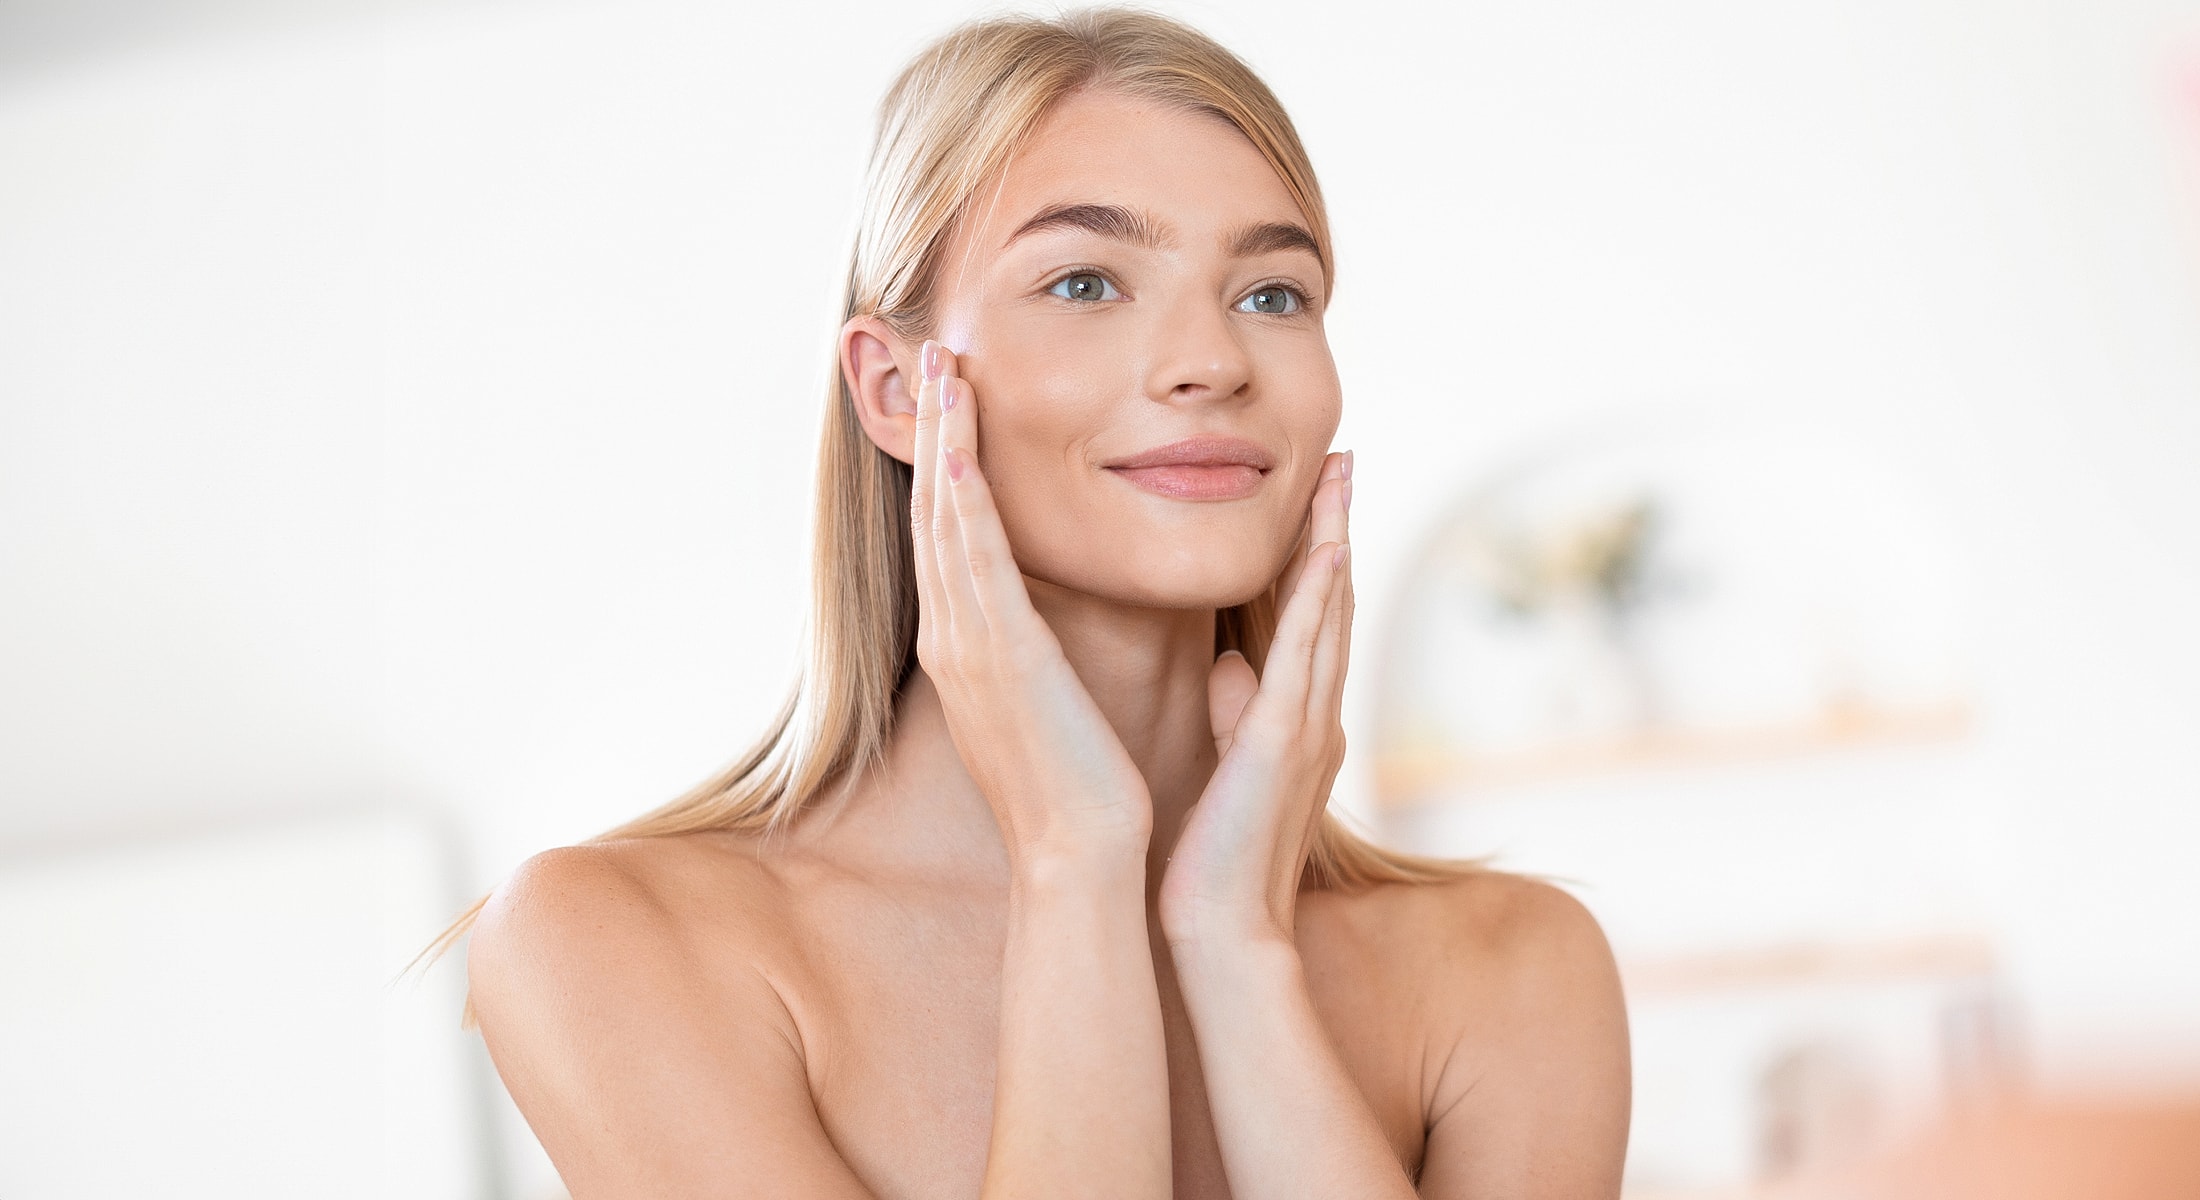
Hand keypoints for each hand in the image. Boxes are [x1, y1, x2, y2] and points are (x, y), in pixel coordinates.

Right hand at [908, 341, 1153, 864]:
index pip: (950, 536)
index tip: (952, 401)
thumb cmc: (1077, 790)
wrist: (1078, 857)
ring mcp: (970, 647)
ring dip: (942, 442)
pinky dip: (964, 502)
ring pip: (946, 522)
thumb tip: (1044, 628)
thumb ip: (1039, 656)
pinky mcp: (1002, 656)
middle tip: (929, 355)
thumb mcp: (1047, 703)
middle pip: (933, 513)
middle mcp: (954, 639)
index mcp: (970, 649)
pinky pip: (976, 563)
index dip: (946, 463)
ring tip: (941, 371)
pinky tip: (960, 451)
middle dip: (931, 431)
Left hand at [1157, 451, 1353, 947]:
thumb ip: (1234, 711)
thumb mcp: (1227, 768)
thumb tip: (1227, 663)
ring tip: (1340, 477)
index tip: (1315, 494)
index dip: (1314, 553)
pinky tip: (1324, 553)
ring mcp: (1306, 725)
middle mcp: (1313, 713)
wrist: (1222, 929)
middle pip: (1330, 600)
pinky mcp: (1284, 741)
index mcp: (1294, 717)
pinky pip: (1306, 656)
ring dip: (1335, 541)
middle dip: (1336, 526)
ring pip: (1328, 613)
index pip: (1307, 619)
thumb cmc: (1217, 857)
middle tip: (1341, 458)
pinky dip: (1317, 600)